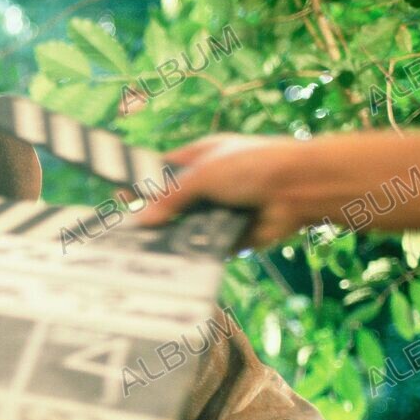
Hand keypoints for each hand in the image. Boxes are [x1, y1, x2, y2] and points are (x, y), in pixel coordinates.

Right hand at [136, 133, 304, 249]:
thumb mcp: (203, 175)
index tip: (121, 198)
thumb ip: (171, 197)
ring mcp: (219, 210)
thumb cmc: (253, 166)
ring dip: (171, 236)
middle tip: (127, 230)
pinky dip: (193, 252)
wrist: (299, 188)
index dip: (142, 183)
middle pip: (172, 203)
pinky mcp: (230, 236)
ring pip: (186, 227)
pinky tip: (170, 262)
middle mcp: (209, 183)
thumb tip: (144, 220)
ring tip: (141, 251)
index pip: (162, 170)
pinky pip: (205, 246)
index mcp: (200, 157)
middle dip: (154, 216)